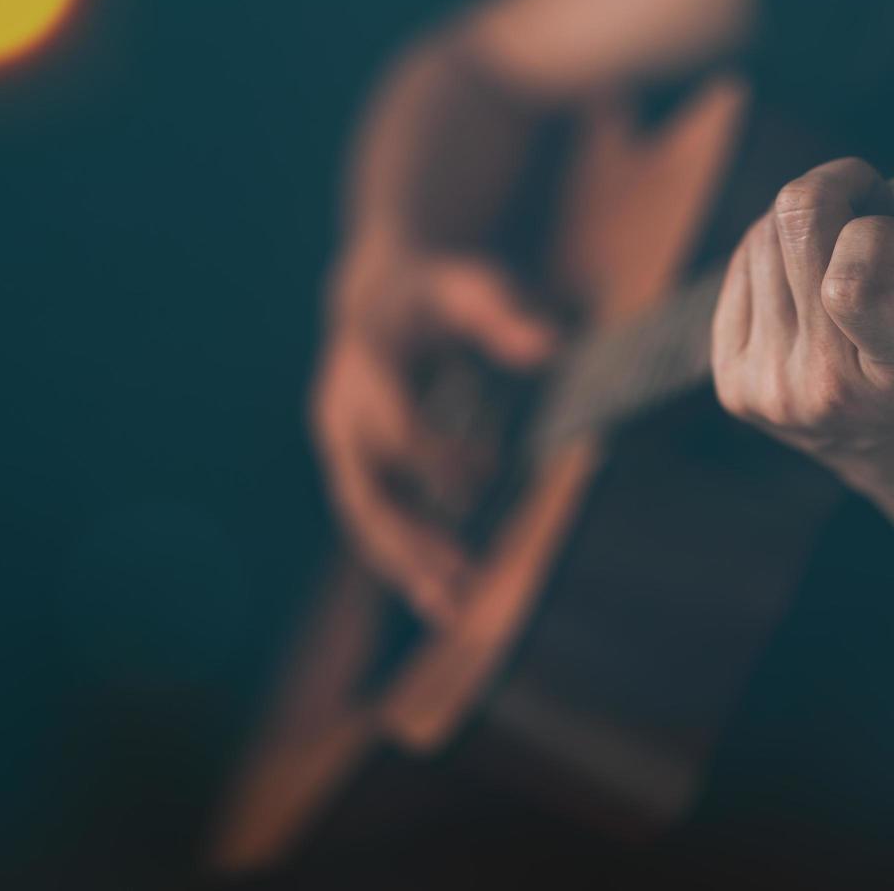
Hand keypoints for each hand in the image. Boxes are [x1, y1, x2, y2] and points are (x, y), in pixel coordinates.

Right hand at [312, 232, 555, 624]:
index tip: (483, 476)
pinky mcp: (352, 466)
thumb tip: (554, 347)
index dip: (434, 455)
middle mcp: (340, 406)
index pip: (393, 422)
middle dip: (410, 536)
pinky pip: (373, 519)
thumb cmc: (438, 288)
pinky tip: (440, 595)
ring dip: (404, 564)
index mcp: (366, 357)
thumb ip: (508, 313)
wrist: (378, 293)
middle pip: (365, 484)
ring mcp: (339, 441)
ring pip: (363, 514)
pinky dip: (403, 557)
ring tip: (450, 611)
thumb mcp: (475, 283)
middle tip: (462, 577)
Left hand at [711, 68, 893, 489]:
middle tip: (872, 204)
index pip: (852, 281)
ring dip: (806, 223)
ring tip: (849, 248)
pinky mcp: (735, 384)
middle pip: (793, 228)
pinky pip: (739, 267)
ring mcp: (773, 390)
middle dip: (837, 188)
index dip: (873, 228)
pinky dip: (775, 252)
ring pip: (760, 238)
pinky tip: (813, 275)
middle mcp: (828, 390)